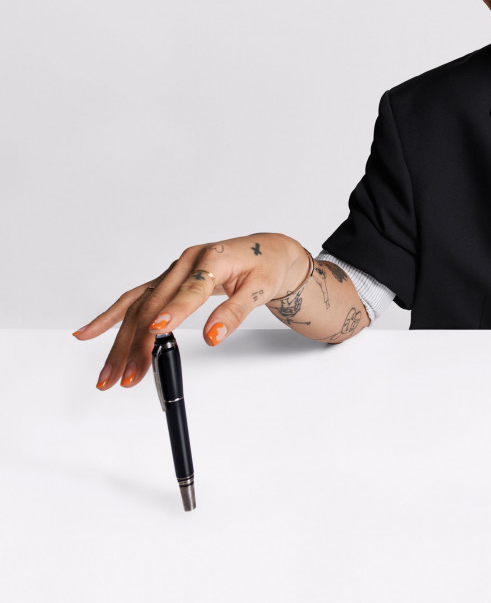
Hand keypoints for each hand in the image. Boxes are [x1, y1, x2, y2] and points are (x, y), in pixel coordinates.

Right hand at [74, 233, 307, 389]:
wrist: (264, 250)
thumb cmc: (265, 266)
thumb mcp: (260, 289)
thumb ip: (235, 312)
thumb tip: (213, 336)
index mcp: (211, 259)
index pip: (190, 289)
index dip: (173, 311)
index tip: (157, 331)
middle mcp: (186, 263)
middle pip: (153, 305)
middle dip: (137, 343)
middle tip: (127, 376)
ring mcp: (172, 271)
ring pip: (138, 307)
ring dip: (119, 341)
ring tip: (107, 373)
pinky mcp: (166, 280)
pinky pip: (135, 299)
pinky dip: (112, 317)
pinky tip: (89, 333)